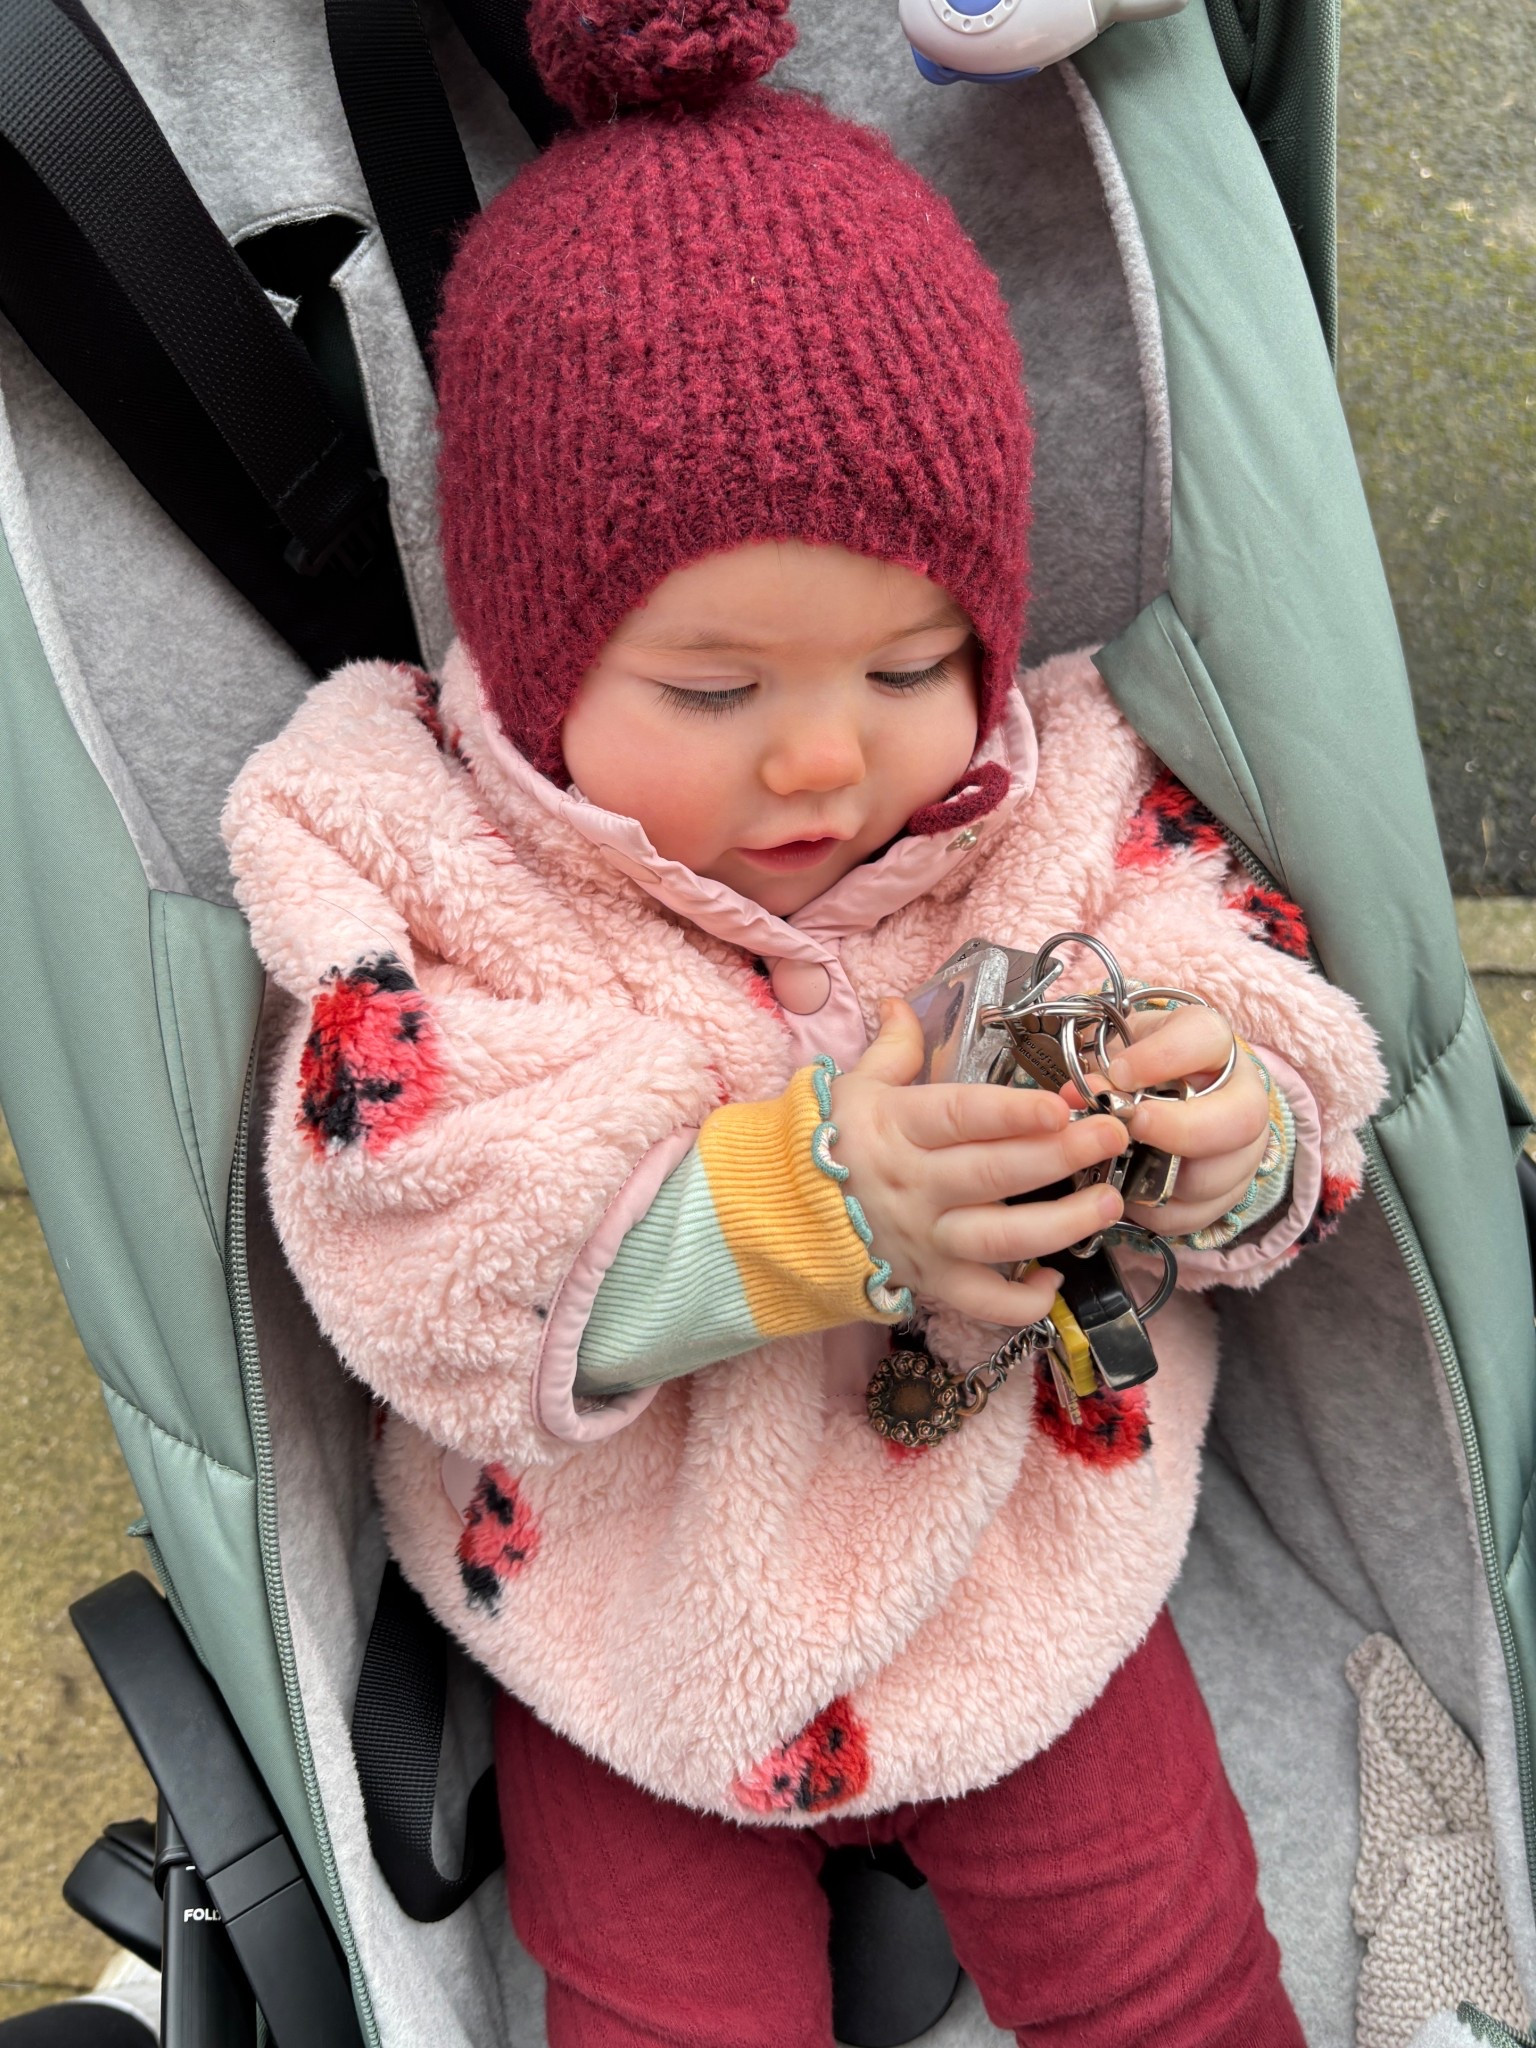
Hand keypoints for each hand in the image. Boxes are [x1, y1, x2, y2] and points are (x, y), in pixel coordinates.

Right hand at [830, 1000, 1128, 1327]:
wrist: (780, 1215)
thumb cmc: (830, 1143)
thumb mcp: (855, 1088)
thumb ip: (894, 1048)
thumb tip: (901, 1001)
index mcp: (897, 1129)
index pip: (960, 1117)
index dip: (1012, 1111)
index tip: (1062, 1102)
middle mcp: (914, 1186)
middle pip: (994, 1173)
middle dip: (1061, 1154)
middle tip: (1111, 1134)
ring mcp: (924, 1239)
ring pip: (1000, 1239)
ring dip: (1061, 1224)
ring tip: (1109, 1202)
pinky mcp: (930, 1283)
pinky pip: (982, 1304)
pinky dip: (1021, 1301)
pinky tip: (1053, 1279)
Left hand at [1101, 1005, 1270, 1235]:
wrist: (1162, 1095)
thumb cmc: (1139, 1067)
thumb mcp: (1120, 1051)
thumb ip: (1101, 1069)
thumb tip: (1079, 1094)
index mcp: (1213, 1044)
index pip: (1207, 1039)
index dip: (1164, 1058)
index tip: (1120, 1072)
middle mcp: (1244, 1097)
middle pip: (1241, 1120)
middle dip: (1180, 1129)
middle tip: (1132, 1126)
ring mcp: (1243, 1150)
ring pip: (1217, 1176)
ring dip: (1160, 1175)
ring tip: (1121, 1161)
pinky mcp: (1228, 1193)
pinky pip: (1195, 1214)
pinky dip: (1154, 1210)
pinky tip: (1129, 1189)